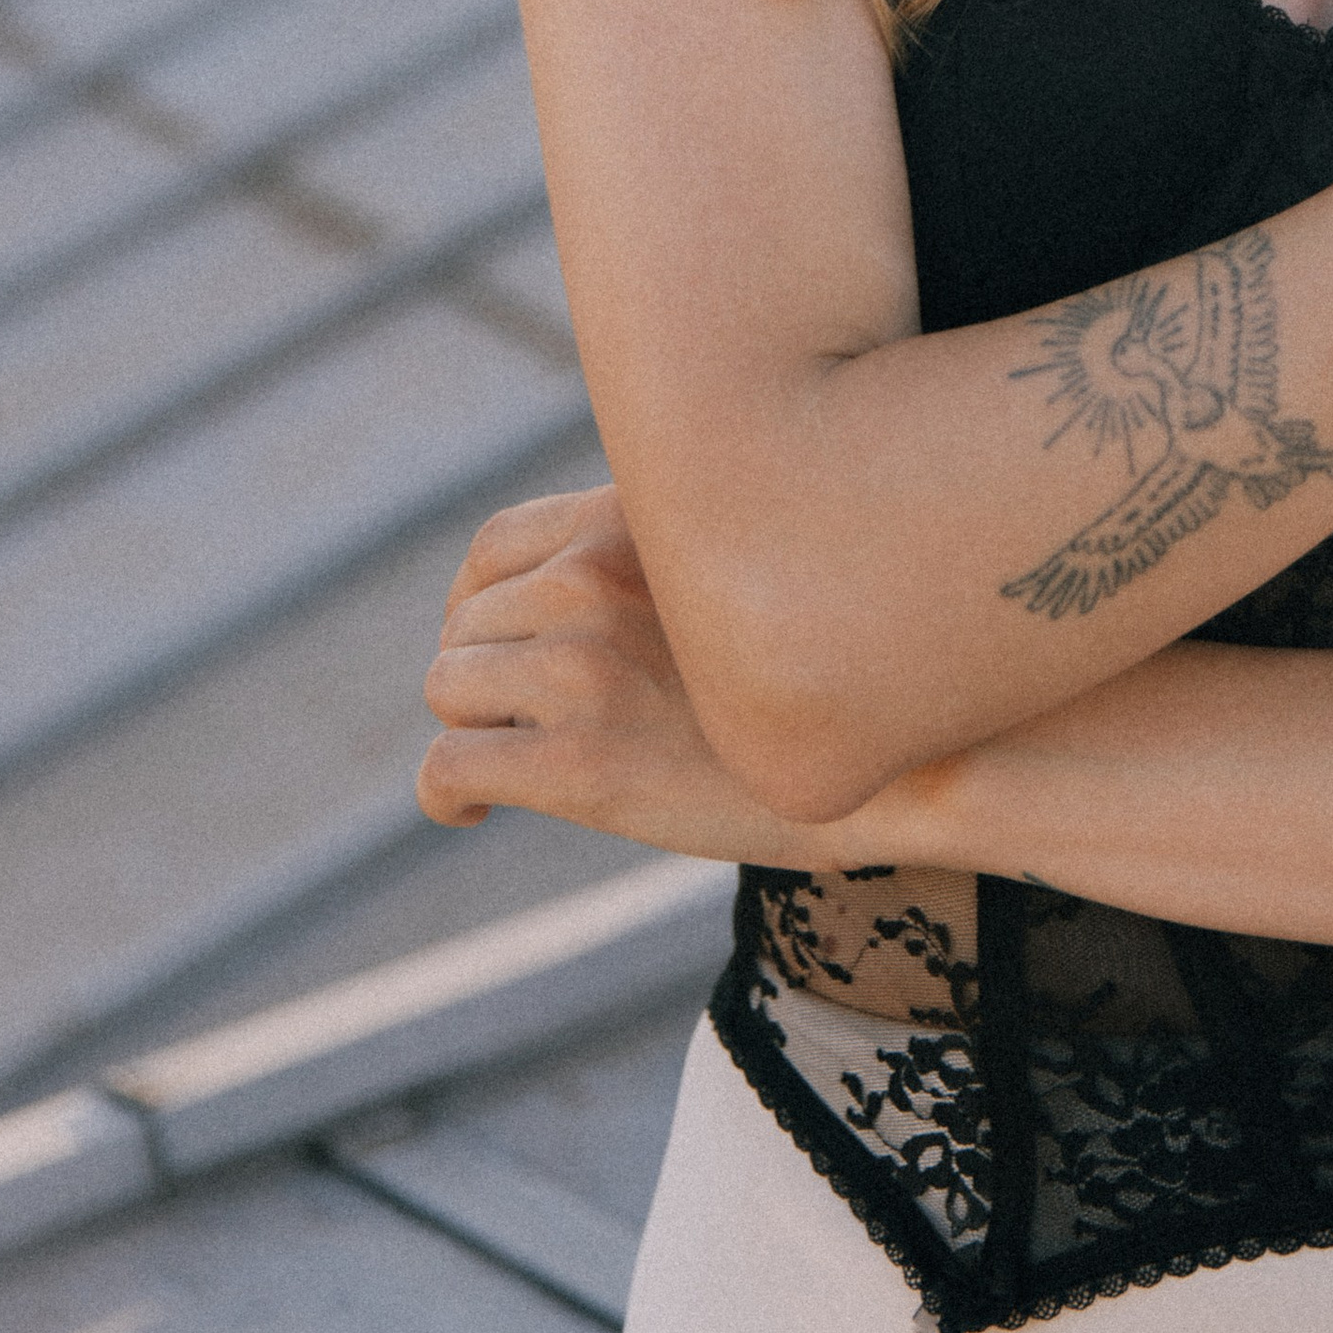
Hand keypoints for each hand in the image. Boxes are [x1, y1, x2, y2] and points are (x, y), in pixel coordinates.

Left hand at [418, 486, 833, 862]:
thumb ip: (644, 553)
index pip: (493, 544)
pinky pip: (447, 768)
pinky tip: (472, 813)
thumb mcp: (724, 567)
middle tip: (524, 726)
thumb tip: (548, 588)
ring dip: (471, 730)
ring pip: (447, 688)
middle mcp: (595, 578)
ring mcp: (582, 669)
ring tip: (511, 765)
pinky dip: (444, 797)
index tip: (491, 647)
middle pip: (465, 622)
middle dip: (483, 677)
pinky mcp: (577, 762)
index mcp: (628, 519)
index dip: (472, 599)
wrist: (889, 769)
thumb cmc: (812, 672)